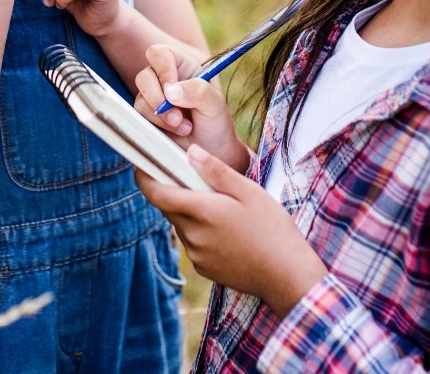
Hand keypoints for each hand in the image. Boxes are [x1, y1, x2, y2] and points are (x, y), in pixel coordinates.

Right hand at [134, 43, 248, 171]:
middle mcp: (164, 80)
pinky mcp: (146, 117)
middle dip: (158, 98)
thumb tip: (171, 91)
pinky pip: (139, 117)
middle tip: (178, 116)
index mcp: (181, 67)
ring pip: (140, 99)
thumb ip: (198, 91)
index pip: (159, 54)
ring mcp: (153, 99)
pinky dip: (157, 126)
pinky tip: (176, 132)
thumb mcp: (215, 104)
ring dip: (161, 116)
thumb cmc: (216, 124)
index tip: (172, 89)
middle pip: (144, 76)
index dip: (162, 69)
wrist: (211, 152)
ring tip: (184, 127)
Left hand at [136, 146, 327, 318]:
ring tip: (219, 204)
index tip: (142, 163)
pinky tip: (226, 228)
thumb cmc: (272, 229)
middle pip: (169, 207)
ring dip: (190, 211)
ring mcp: (197, 255)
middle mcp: (192, 236)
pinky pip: (193, 242)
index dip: (144, 176)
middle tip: (193, 176)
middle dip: (174, 190)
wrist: (288, 277)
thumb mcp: (248, 191)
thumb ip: (216, 171)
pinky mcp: (204, 269)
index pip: (156, 193)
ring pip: (181, 225)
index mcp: (200, 212)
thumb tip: (191, 152)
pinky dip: (200, 231)